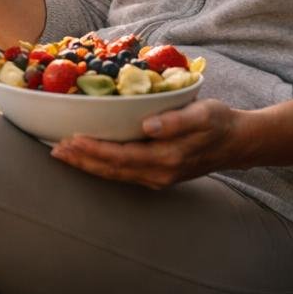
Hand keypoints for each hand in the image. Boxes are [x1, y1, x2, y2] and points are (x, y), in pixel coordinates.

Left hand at [49, 98, 247, 189]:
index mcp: (166, 158)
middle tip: (54, 150)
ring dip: (87, 165)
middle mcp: (158, 173)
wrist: (238, 142)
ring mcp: (157, 178)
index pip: (120, 156)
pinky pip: (122, 173)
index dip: (93, 150)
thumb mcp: (203, 115)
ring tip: (62, 155)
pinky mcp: (157, 175)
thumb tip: (148, 127)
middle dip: (81, 161)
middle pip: (111, 170)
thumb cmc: (219, 122)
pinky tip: (88, 158)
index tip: (70, 139)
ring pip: (114, 175)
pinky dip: (101, 166)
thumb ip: (176, 121)